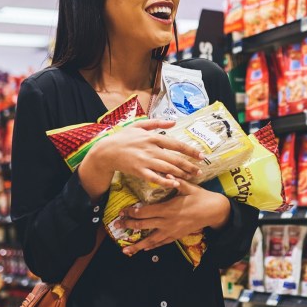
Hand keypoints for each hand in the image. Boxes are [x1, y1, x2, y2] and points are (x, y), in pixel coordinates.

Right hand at [79, 119, 204, 199]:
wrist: (105, 151)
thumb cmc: (123, 137)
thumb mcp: (139, 125)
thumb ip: (157, 123)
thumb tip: (174, 122)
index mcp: (152, 137)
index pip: (175, 144)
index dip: (190, 150)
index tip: (201, 155)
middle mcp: (151, 149)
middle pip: (174, 158)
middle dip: (189, 165)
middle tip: (200, 172)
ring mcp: (145, 161)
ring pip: (167, 168)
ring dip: (181, 173)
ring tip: (191, 177)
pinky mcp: (139, 171)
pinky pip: (155, 178)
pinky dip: (165, 181)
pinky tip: (175, 183)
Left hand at [114, 180, 231, 255]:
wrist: (215, 211)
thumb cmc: (201, 197)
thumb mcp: (188, 187)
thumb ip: (175, 180)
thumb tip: (165, 172)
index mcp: (168, 208)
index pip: (145, 212)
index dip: (132, 212)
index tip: (122, 211)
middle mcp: (167, 222)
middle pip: (143, 226)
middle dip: (128, 226)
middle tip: (116, 226)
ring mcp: (172, 231)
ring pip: (151, 240)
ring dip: (137, 245)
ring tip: (125, 250)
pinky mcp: (177, 236)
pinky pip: (162, 243)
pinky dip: (152, 247)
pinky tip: (144, 249)